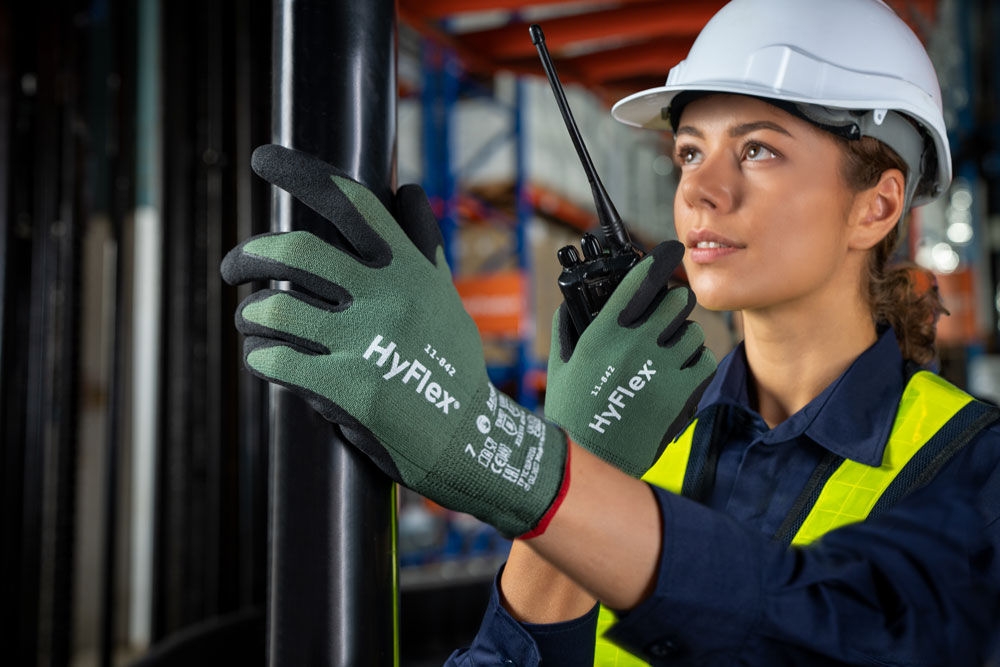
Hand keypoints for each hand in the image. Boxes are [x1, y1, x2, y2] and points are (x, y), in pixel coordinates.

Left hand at [221, 145, 567, 537]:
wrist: (466, 437)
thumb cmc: (451, 363)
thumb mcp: (443, 297)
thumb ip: (420, 245)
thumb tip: (407, 188)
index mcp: (409, 268)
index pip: (351, 202)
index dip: (301, 173)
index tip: (263, 158)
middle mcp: (388, 297)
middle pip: (294, 251)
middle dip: (248, 254)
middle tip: (233, 265)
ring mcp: (367, 344)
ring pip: (274, 309)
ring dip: (250, 314)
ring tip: (250, 320)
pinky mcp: (348, 391)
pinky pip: (276, 360)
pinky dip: (260, 356)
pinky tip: (265, 358)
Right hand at [544, 241, 715, 476]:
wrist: (592, 462)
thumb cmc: (571, 414)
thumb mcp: (560, 366)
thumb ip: (566, 329)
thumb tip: (570, 306)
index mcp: (604, 333)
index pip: (640, 280)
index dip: (658, 260)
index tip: (668, 252)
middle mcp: (637, 345)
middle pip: (677, 300)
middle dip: (673, 304)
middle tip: (668, 314)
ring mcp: (663, 369)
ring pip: (693, 332)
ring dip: (684, 338)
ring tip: (671, 352)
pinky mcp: (684, 394)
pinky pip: (704, 362)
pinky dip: (695, 365)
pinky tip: (681, 373)